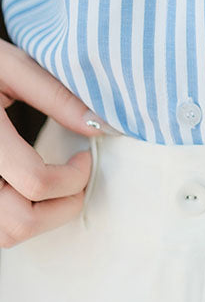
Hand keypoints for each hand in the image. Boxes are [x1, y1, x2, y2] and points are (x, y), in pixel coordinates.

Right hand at [0, 39, 110, 247]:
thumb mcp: (13, 67)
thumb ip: (56, 95)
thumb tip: (97, 125)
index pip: (35, 181)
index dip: (74, 176)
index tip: (85, 157)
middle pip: (20, 223)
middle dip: (63, 206)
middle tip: (77, 175)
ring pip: (6, 234)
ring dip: (41, 217)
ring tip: (56, 182)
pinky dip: (19, 217)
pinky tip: (30, 187)